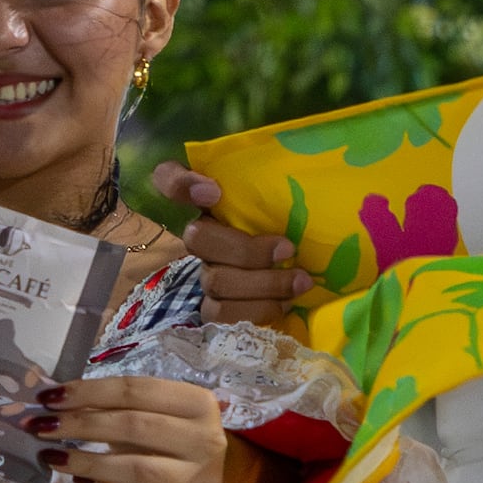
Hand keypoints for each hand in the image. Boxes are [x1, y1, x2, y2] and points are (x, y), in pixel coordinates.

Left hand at [39, 372, 263, 482]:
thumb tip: (56, 403)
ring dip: (87, 462)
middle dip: (80, 425)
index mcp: (197, 402)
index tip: (48, 398)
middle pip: (133, 425)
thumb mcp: (153, 417)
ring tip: (53, 457)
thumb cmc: (172, 443)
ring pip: (135, 469)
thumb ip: (114, 409)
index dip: (88, 391)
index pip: (135, 389)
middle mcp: (206, 439)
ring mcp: (201, 479)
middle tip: (40, 428)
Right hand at [159, 163, 312, 325]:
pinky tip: (285, 303)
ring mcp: (207, 274)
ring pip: (215, 281)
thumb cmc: (302, 235)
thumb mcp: (297, 207)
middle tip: (288, 249)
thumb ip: (286, 186)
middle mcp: (204, 237)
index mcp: (218, 204)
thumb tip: (308, 168)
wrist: (311, 283)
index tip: (212, 192)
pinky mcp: (215, 311)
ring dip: (264, 283)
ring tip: (301, 281)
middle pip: (196, 238)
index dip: (180, 184)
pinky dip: (260, 309)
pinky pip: (224, 314)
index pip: (171, 180)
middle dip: (247, 250)